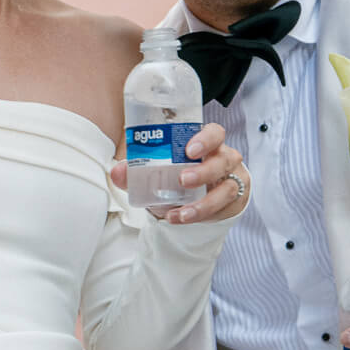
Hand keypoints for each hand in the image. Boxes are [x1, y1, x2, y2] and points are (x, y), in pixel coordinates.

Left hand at [108, 122, 248, 223]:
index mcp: (207, 143)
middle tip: (182, 179)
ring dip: (203, 202)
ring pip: (227, 188)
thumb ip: (136, 171)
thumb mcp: (158, 172)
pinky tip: (181, 217)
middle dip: (204, 171)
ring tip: (181, 211)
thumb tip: (117, 172)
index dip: (206, 139)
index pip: (215, 133)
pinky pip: (222, 208)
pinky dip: (200, 214)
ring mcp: (231, 180)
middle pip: (224, 159)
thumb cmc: (177, 175)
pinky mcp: (232, 201)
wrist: (192, 200)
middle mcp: (223, 158)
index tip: (189, 150)